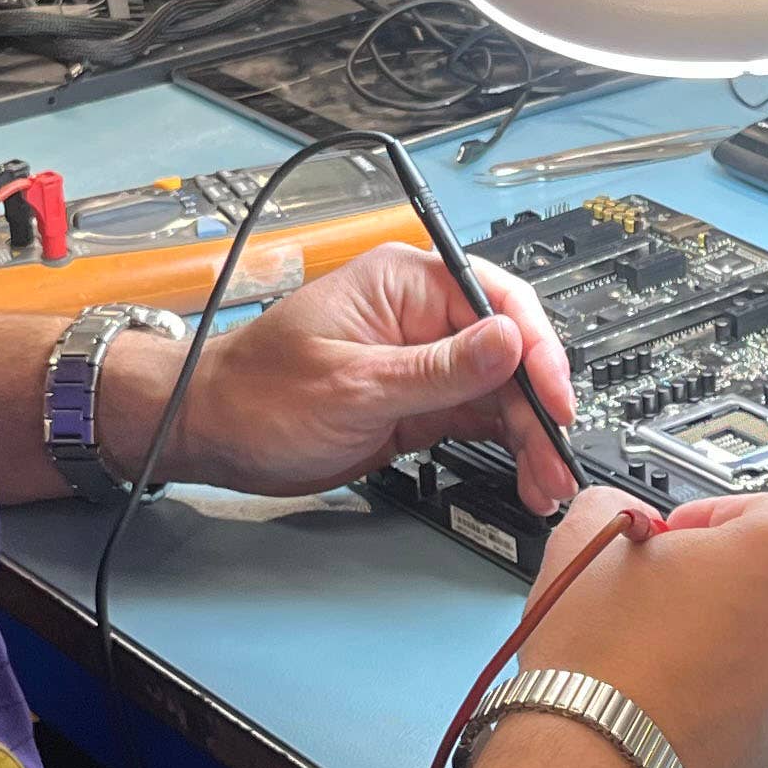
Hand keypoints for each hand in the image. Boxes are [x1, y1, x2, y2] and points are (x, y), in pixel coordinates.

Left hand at [132, 241, 581, 507]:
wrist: (211, 435)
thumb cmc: (259, 394)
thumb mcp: (354, 384)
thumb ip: (439, 369)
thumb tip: (511, 341)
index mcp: (408, 285)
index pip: (499, 302)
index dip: (536, 351)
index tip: (554, 400)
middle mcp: (424, 317)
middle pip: (510, 352)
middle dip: (539, 408)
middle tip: (555, 459)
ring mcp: (425, 362)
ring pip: (502, 392)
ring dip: (530, 436)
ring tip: (547, 483)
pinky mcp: (420, 404)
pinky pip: (479, 419)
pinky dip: (507, 448)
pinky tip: (526, 474)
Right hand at [510, 487, 767, 767]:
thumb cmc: (607, 664)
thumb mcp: (592, 541)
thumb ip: (617, 508)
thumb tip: (622, 516)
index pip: (754, 507)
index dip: (697, 521)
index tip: (666, 541)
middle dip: (719, 576)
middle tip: (659, 592)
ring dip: (727, 630)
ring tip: (660, 647)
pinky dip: (733, 681)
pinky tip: (676, 687)